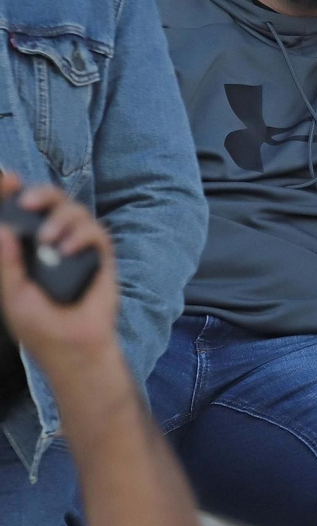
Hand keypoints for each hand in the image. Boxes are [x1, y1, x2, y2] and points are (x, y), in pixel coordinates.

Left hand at [0, 174, 118, 374]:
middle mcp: (50, 240)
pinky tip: (68, 249)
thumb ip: (5, 264)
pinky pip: (95, 231)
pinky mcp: (99, 254)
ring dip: (60, 218)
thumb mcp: (12, 294)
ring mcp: (76, 245)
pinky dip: (81, 235)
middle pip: (48, 201)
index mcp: (23, 247)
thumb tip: (2, 230)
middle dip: (40, 194)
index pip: (17, 211)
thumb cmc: (39, 324)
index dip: (11, 191)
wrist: (74, 345)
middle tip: (26, 202)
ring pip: (73, 211)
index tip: (8, 180)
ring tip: (48, 239)